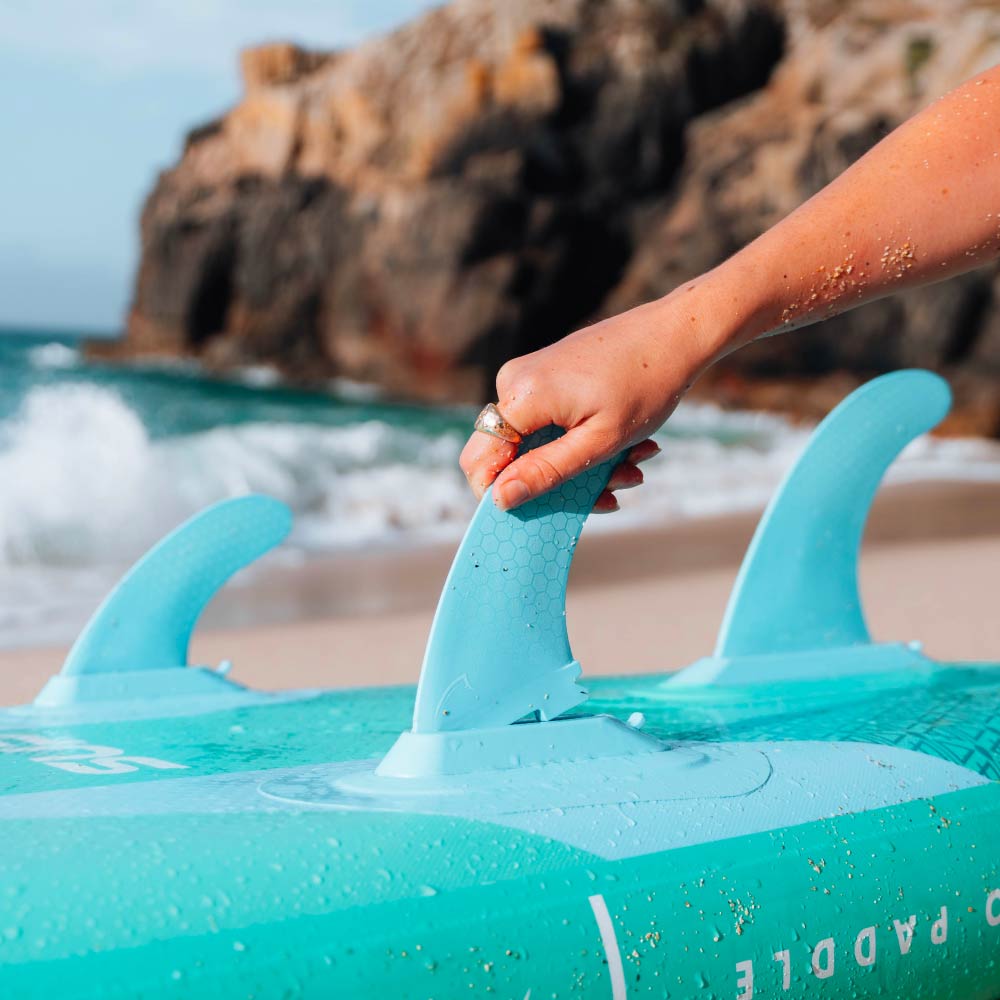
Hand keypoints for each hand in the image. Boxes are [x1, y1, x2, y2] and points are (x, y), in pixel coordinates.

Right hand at [459, 288, 724, 511]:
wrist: (675, 333)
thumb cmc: (645, 385)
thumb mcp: (599, 442)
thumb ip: (546, 472)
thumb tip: (499, 500)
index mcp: (522, 396)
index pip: (480, 460)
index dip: (501, 495)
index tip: (543, 515)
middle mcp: (514, 382)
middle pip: (511, 455)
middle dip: (558, 483)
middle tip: (613, 490)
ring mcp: (529, 376)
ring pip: (537, 444)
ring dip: (582, 467)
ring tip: (633, 466)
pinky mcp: (546, 376)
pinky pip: (550, 425)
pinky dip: (584, 444)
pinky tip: (627, 449)